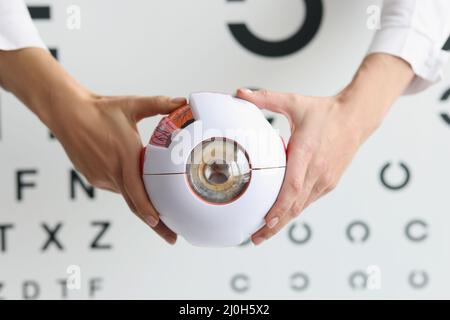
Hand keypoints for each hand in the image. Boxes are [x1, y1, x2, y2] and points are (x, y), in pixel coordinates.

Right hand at [52, 93, 185, 244]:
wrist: (67, 112)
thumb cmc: (100, 109)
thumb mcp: (133, 105)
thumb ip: (159, 104)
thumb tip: (182, 100)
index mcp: (125, 159)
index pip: (138, 193)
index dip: (149, 211)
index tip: (159, 224)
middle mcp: (112, 173)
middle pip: (135, 204)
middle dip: (154, 223)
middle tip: (171, 238)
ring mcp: (100, 177)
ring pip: (125, 193)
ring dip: (140, 200)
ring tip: (158, 207)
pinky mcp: (92, 176)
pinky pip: (114, 186)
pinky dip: (126, 187)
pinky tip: (131, 180)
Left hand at [237, 53, 413, 244]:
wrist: (357, 117)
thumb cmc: (325, 112)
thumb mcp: (294, 102)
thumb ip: (265, 98)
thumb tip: (240, 92)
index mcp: (306, 152)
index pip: (292, 187)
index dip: (279, 207)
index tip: (265, 221)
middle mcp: (318, 170)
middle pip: (295, 205)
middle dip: (275, 225)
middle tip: (256, 238)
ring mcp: (326, 179)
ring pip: (302, 206)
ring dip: (284, 221)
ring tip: (264, 233)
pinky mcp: (330, 182)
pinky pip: (309, 200)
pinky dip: (294, 211)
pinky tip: (282, 217)